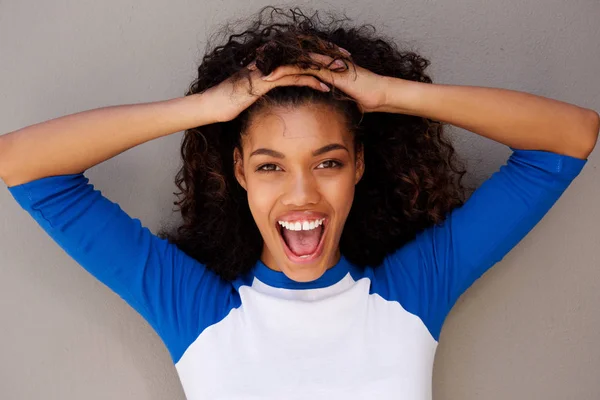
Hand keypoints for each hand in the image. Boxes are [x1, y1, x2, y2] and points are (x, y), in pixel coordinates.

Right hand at [201, 62, 331, 122]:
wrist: (209, 106)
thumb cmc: (226, 103)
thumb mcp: (247, 94)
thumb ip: (260, 88)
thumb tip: (270, 90)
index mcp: (267, 64)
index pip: (296, 56)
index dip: (317, 57)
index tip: (334, 60)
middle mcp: (268, 63)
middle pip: (303, 55)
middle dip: (326, 56)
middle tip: (346, 59)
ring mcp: (266, 71)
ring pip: (301, 64)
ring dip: (323, 68)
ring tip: (342, 71)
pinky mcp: (264, 82)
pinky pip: (291, 79)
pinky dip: (309, 81)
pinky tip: (325, 87)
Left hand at [260, 52, 388, 112]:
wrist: (380, 95)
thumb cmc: (365, 99)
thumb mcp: (342, 100)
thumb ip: (331, 100)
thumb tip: (323, 111)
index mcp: (321, 67)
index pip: (294, 64)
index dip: (276, 67)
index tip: (258, 73)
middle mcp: (320, 62)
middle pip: (289, 59)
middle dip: (268, 63)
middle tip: (248, 68)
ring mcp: (323, 64)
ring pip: (291, 61)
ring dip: (271, 66)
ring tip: (252, 72)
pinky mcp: (326, 70)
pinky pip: (301, 68)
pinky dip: (284, 72)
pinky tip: (270, 77)